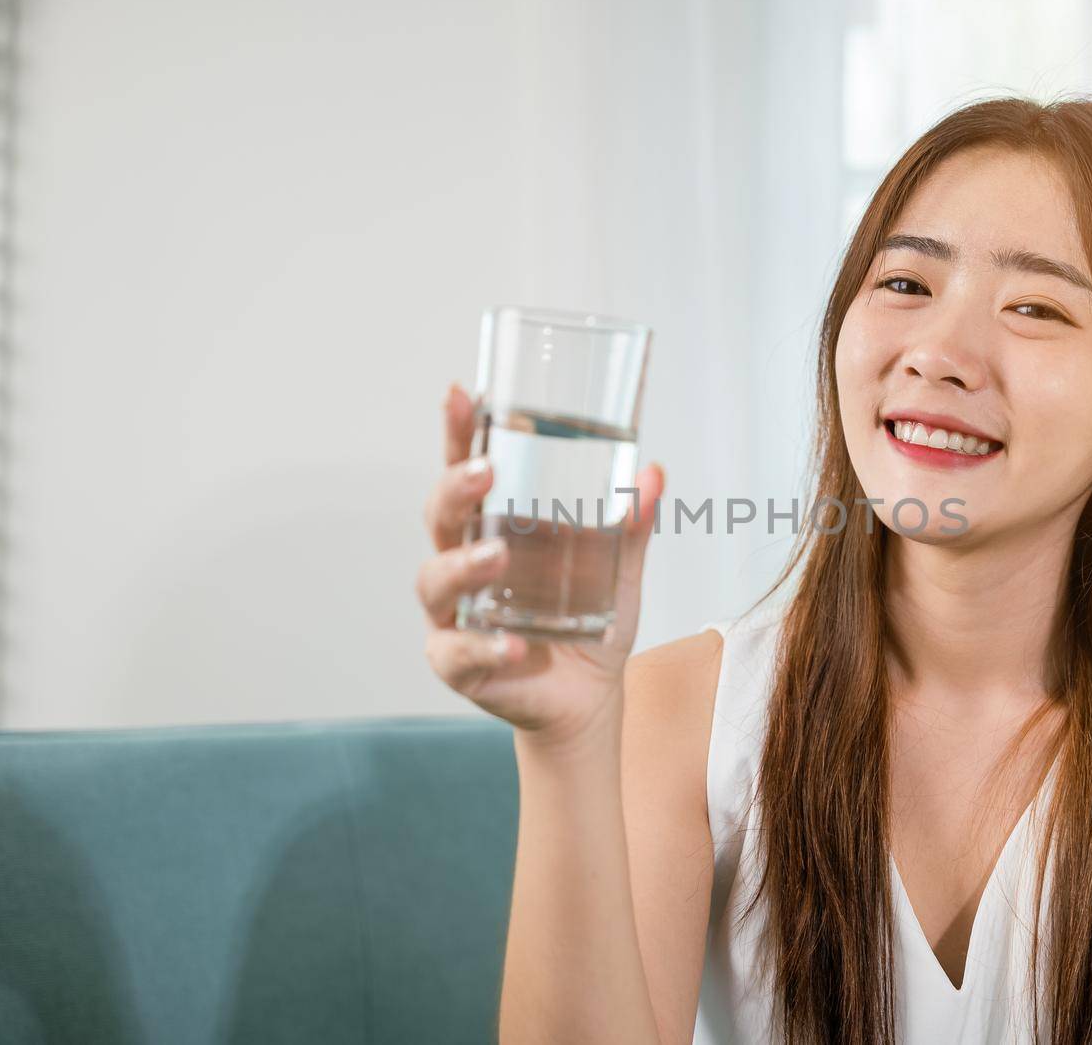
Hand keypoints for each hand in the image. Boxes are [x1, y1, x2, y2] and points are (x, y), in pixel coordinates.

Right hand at [417, 382, 664, 749]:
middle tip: (485, 473)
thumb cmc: (589, 618)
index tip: (461, 393)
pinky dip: (484, 647)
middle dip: (454, 490)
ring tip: (496, 560)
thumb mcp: (619, 569)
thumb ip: (633, 526)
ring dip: (463, 567)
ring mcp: (453, 614)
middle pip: (440, 516)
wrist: (588, 699)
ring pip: (436, 581)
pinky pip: (460, 652)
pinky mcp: (459, 664)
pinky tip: (512, 646)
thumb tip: (654, 473)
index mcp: (491, 527)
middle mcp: (461, 563)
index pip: (465, 470)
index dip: (457, 431)